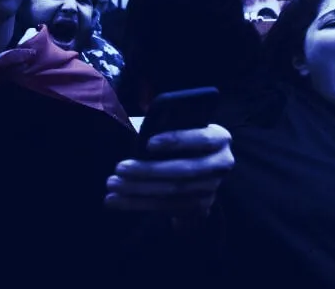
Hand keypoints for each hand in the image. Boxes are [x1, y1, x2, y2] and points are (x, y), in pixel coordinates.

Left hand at [105, 124, 234, 218]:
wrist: (201, 166)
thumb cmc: (185, 139)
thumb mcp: (184, 127)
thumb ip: (167, 126)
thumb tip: (138, 127)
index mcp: (220, 138)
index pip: (201, 139)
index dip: (176, 140)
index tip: (148, 142)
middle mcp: (221, 164)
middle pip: (184, 170)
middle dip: (149, 170)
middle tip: (120, 168)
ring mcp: (212, 188)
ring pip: (172, 192)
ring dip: (138, 190)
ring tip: (112, 185)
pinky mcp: (199, 207)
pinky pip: (166, 207)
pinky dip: (137, 204)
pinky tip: (114, 200)